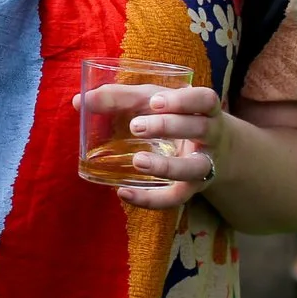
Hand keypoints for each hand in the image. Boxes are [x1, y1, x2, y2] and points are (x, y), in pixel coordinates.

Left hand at [116, 85, 229, 210]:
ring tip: (137, 161)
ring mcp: (205, 164)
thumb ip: (120, 98)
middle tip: (136, 127)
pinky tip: (124, 193)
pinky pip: (176, 198)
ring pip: (194, 168)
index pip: (206, 100)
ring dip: (166, 166)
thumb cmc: (176, 117)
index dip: (183, 100)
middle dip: (168, 127)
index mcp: (204, 109)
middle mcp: (211, 136)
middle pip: (200, 129)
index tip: (155, 102)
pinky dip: (151, 199)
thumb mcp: (155, 102)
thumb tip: (79, 101)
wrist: (216, 152)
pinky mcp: (192, 188)